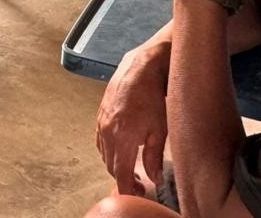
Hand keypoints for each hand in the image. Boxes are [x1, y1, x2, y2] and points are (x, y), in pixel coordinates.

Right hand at [96, 43, 169, 195]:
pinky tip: (120, 149)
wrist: (141, 67)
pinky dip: (108, 150)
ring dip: (115, 164)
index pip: (120, 173)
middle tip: (138, 184)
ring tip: (132, 168)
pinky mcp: (100, 114)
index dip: (127, 188)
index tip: (136, 193)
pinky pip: (100, 139)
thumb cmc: (154, 95)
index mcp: (122, 137)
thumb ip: (154, 157)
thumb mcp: (160, 129)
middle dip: (123, 178)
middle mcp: (107, 131)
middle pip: (110, 166)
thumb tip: (155, 178)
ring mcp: (101, 122)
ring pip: (104, 153)